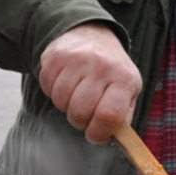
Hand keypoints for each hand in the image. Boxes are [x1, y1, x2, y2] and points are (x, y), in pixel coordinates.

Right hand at [38, 23, 141, 142]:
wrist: (92, 35)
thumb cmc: (112, 71)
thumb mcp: (128, 90)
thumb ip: (122, 117)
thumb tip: (112, 139)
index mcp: (124, 79)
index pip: (108, 115)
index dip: (98, 133)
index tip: (95, 135)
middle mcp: (102, 66)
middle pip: (81, 112)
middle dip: (80, 121)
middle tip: (84, 114)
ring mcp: (77, 59)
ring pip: (61, 101)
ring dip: (65, 106)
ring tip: (75, 96)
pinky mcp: (55, 55)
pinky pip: (47, 87)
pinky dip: (53, 92)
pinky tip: (65, 83)